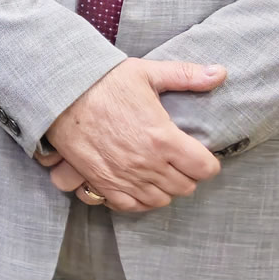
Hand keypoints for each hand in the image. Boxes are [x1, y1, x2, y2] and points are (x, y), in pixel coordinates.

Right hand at [39, 58, 226, 212]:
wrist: (58, 93)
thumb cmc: (102, 81)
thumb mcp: (146, 72)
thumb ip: (186, 75)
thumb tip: (220, 73)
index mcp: (163, 138)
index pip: (205, 169)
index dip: (207, 162)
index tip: (200, 154)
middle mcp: (147, 163)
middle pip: (185, 187)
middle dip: (187, 175)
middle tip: (179, 160)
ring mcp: (124, 177)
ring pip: (161, 200)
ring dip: (165, 188)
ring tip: (159, 172)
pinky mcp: (102, 183)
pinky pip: (131, 206)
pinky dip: (139, 200)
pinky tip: (138, 184)